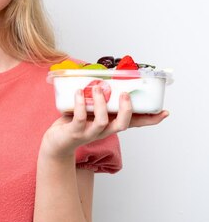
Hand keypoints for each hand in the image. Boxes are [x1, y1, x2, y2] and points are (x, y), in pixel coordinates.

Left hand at [42, 86, 168, 158]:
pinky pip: (79, 118)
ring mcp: (89, 133)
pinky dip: (80, 103)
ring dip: (101, 103)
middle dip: (127, 109)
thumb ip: (98, 100)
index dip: (150, 119)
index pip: (134, 123)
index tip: (164, 112)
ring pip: (102, 121)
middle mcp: (103, 131)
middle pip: (122, 124)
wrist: (56, 144)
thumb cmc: (74, 124)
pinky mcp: (74, 132)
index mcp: (110, 125)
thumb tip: (104, 78)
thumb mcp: (90, 112)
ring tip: (98, 87)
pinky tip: (78, 92)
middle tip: (125, 94)